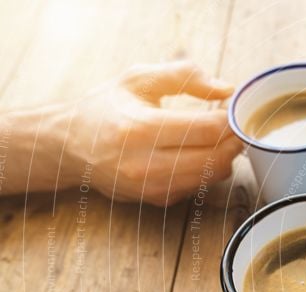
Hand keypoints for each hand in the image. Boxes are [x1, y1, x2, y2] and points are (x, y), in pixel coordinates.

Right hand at [56, 60, 241, 204]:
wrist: (69, 147)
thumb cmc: (104, 108)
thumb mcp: (137, 79)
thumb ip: (184, 76)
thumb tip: (226, 88)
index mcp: (142, 129)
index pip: (208, 130)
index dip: (230, 119)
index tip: (233, 108)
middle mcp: (147, 164)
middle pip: (216, 158)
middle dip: (234, 139)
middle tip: (235, 123)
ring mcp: (153, 187)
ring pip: (212, 176)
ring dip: (226, 155)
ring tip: (220, 135)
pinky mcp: (158, 200)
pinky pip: (200, 186)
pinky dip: (209, 169)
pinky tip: (202, 151)